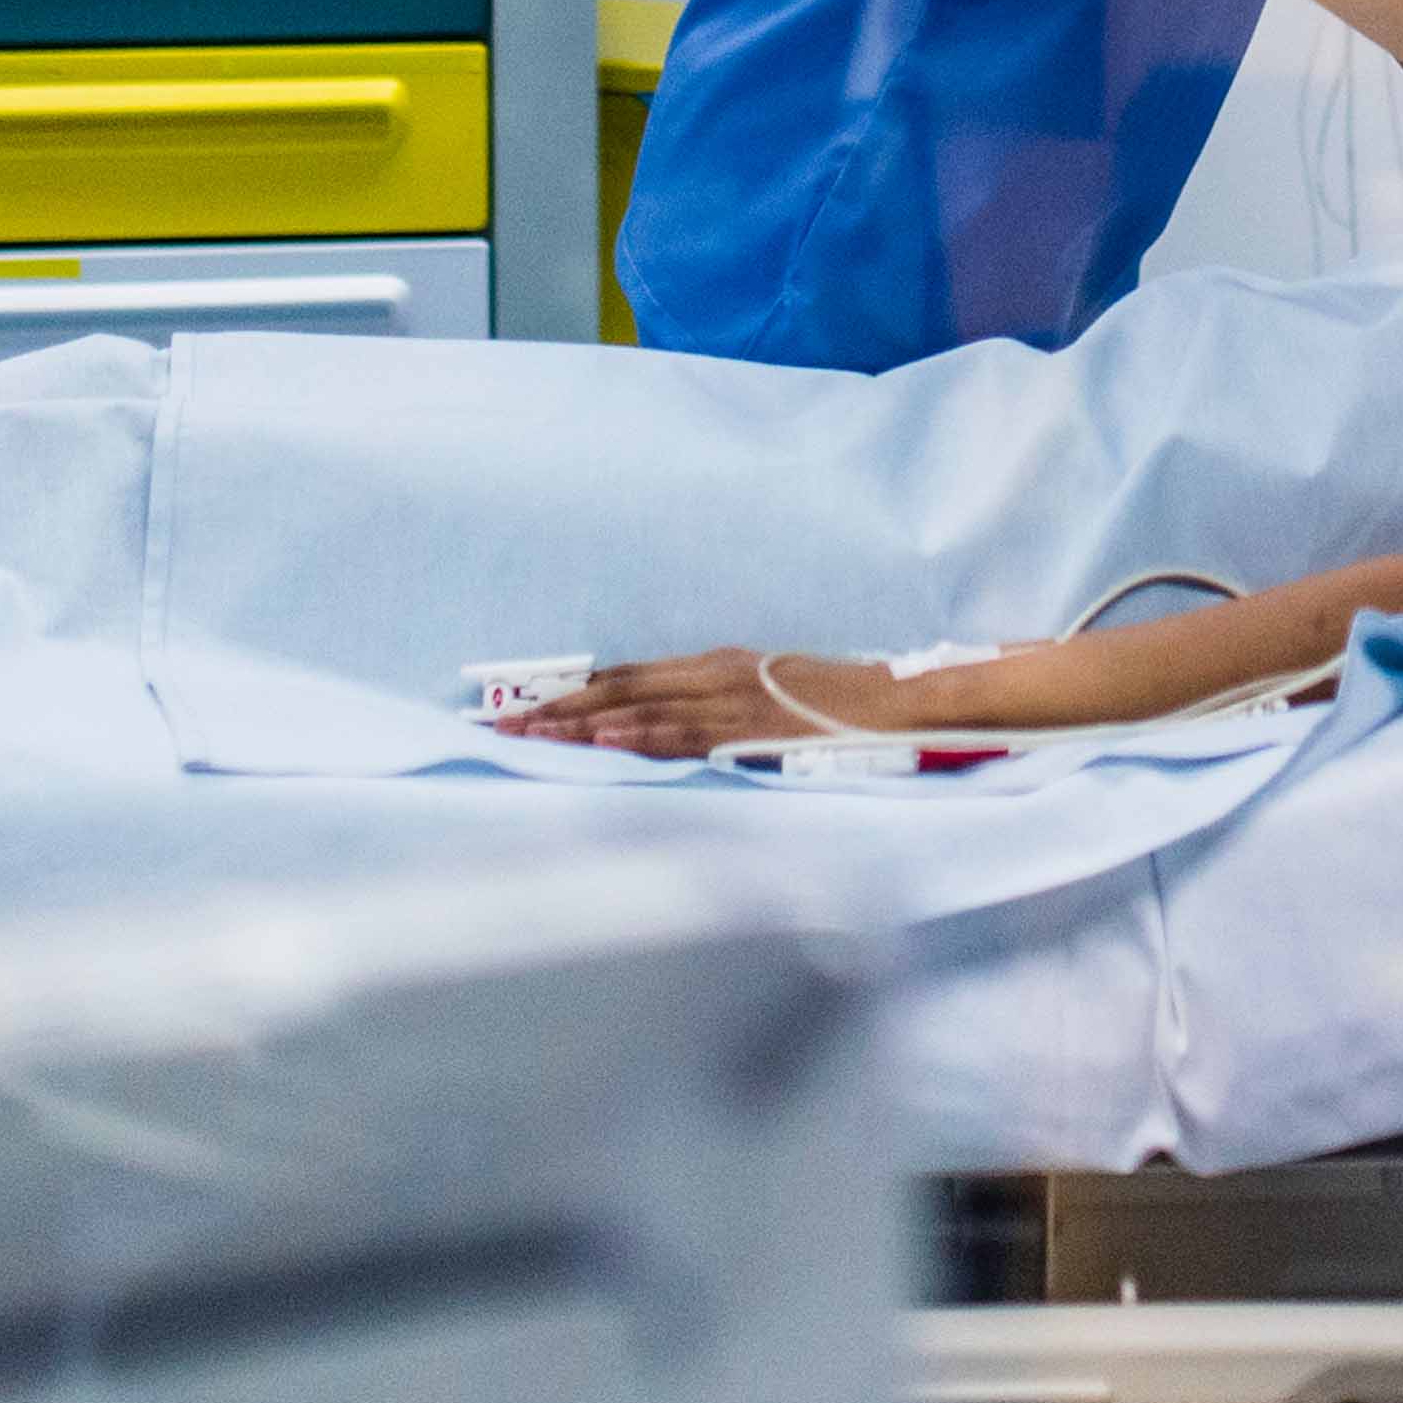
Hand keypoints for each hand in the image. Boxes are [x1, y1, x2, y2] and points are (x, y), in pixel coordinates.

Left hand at [491, 647, 954, 758]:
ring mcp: (731, 699)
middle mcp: (716, 673)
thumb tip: (667, 727)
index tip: (525, 704)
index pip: (630, 674)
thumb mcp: (770, 693)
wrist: (898, 704)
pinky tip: (604, 738)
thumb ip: (720, 705)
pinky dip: (640, 734)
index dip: (575, 689)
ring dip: (582, 722)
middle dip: (559, 704)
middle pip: (621, 685)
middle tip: (503, 720)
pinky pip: (684, 732)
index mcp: (718, 664)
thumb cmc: (840, 707)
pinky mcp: (750, 727)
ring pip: (640, 709)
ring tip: (532, 734)